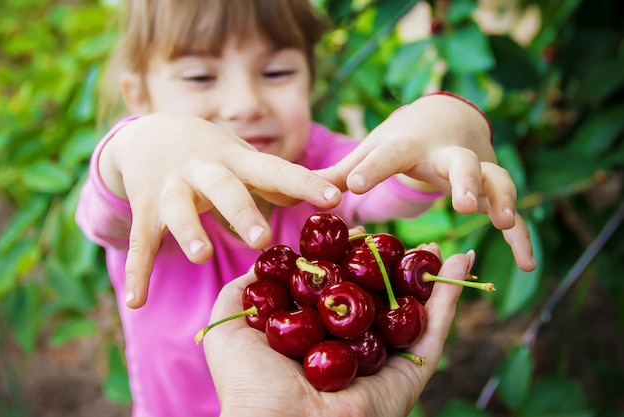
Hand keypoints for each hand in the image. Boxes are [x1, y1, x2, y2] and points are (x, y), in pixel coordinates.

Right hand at [99, 112, 341, 307]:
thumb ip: (289, 179)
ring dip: (188, 231)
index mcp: (238, 160)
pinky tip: (137, 301)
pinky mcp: (144, 209)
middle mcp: (204, 171)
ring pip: (177, 210)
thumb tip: (341, 189)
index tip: (334, 199)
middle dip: (241, 211)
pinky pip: (140, 242)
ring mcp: (170, 188)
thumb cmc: (214, 155)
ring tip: (202, 256)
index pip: (276, 170)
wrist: (149, 133)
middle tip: (262, 238)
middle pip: (224, 188)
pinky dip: (138, 271)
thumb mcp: (248, 159)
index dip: (305, 184)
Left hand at [203, 243, 470, 416]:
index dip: (350, 262)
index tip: (358, 235)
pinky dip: (450, 295)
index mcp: (317, 334)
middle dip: (393, 269)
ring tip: (435, 246)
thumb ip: (243, 292)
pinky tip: (459, 260)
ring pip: (412, 310)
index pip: (339, 290)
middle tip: (404, 240)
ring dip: (427, 277)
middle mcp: (352, 345)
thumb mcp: (230, 326)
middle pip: (379, 298)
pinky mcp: (411, 370)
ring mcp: (383, 357)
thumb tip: (262, 265)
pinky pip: (434, 328)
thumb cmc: (249, 380)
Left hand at [317, 94, 535, 271]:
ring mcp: (474, 169)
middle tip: (462, 204)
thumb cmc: (402, 139)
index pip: (389, 154)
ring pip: (495, 178)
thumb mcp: (374, 148)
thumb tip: (300, 189)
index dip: (373, 170)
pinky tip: (527, 265)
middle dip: (465, 180)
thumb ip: (344, 170)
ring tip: (504, 223)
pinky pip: (510, 212)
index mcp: (408, 145)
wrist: (445, 119)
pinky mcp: (491, 188)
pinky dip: (521, 237)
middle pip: (459, 162)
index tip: (353, 187)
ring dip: (501, 199)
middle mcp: (445, 155)